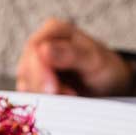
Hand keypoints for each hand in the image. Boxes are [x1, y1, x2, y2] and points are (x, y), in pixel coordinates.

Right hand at [15, 18, 133, 95]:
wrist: (110, 85)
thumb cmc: (104, 67)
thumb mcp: (94, 60)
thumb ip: (71, 54)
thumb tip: (44, 49)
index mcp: (53, 31)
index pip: (35, 50)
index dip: (40, 71)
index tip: (52, 89)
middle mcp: (39, 46)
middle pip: (26, 69)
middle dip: (43, 87)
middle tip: (66, 97)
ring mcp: (34, 66)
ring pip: (26, 84)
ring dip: (45, 97)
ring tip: (71, 97)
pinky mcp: (34, 85)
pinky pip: (29, 96)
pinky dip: (43, 103)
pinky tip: (61, 103)